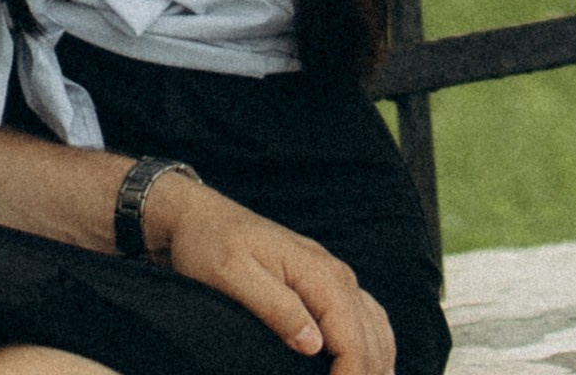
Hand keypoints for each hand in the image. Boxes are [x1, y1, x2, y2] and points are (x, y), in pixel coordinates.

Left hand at [145, 175, 396, 374]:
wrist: (198, 216)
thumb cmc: (210, 244)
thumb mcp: (233, 274)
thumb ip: (276, 307)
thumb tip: (313, 345)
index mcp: (320, 274)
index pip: (354, 340)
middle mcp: (337, 274)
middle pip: (372, 338)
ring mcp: (333, 276)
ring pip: (376, 328)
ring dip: (377, 364)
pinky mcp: (324, 282)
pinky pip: (365, 317)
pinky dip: (374, 345)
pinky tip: (368, 365)